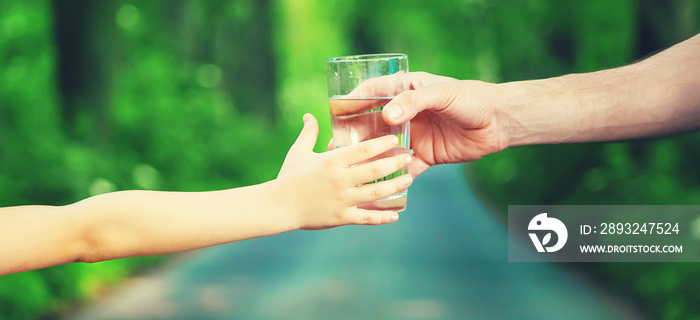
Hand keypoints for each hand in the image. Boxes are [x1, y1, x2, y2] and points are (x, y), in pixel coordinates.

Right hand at [276, 114, 412, 229]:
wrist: (277, 206)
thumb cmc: (288, 177)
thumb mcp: (298, 151)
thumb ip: (308, 132)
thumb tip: (308, 114)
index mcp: (331, 162)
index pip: (362, 149)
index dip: (381, 143)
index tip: (395, 138)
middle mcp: (340, 180)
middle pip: (375, 170)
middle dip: (395, 163)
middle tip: (408, 157)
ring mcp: (342, 200)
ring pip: (375, 194)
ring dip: (395, 186)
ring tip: (409, 179)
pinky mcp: (341, 217)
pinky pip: (366, 218)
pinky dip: (382, 218)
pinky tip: (395, 215)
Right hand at [328, 72, 507, 176]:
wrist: (498, 122)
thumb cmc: (470, 99)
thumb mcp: (441, 94)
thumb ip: (413, 102)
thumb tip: (386, 117)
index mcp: (405, 91)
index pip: (371, 93)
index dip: (351, 102)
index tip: (333, 112)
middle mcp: (405, 114)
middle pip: (372, 125)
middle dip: (354, 137)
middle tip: (335, 149)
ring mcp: (413, 136)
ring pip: (384, 150)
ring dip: (369, 160)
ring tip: (350, 171)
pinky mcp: (424, 157)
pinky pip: (404, 170)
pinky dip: (394, 179)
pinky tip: (380, 188)